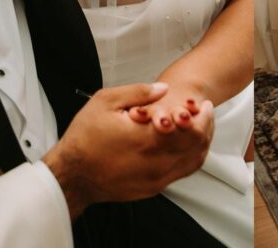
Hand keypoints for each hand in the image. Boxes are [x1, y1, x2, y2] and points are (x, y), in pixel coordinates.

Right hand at [42, 82, 213, 218]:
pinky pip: (181, 173)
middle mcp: (156, 162)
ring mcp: (155, 179)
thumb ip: (139, 92)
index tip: (202, 105)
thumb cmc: (85, 138)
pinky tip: (186, 145)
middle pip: (197, 145)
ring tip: (200, 126)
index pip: (191, 129)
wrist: (71, 175)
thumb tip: (164, 88)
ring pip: (193, 162)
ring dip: (201, 143)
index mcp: (147, 139)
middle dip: (205, 126)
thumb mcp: (106, 102)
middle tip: (205, 112)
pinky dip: (190, 158)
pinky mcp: (152, 189)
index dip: (202, 115)